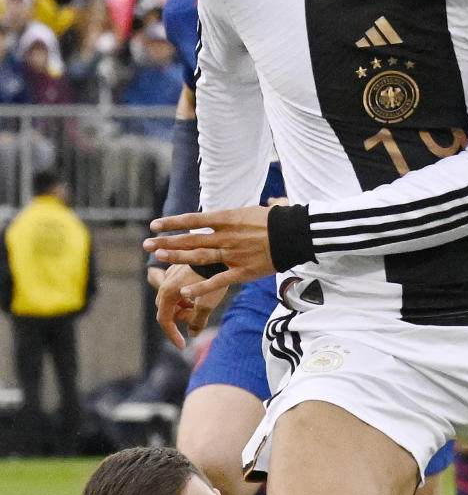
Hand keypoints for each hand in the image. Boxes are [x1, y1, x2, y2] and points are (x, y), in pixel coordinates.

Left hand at [144, 206, 272, 298]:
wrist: (294, 234)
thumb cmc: (279, 221)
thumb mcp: (257, 210)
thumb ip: (246, 213)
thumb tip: (264, 203)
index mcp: (226, 219)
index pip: (192, 220)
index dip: (172, 223)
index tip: (154, 224)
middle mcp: (225, 236)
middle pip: (190, 239)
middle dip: (166, 241)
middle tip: (145, 244)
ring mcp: (232, 254)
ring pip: (199, 257)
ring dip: (177, 258)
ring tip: (158, 257)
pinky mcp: (242, 271)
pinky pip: (217, 281)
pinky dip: (200, 287)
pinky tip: (184, 292)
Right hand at [154, 263, 226, 349]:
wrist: (216, 250)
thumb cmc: (212, 278)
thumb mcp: (207, 303)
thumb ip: (197, 321)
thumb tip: (192, 334)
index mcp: (168, 293)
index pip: (165, 320)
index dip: (173, 335)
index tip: (182, 345)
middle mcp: (165, 283)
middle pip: (168, 310)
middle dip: (181, 318)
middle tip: (197, 318)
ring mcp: (170, 274)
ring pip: (173, 298)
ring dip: (184, 307)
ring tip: (200, 304)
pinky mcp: (178, 268)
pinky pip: (178, 287)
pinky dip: (186, 295)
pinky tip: (199, 293)